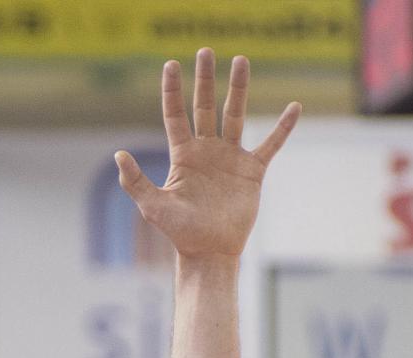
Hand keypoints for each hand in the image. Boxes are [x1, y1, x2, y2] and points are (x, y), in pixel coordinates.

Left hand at [114, 50, 299, 260]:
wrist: (210, 252)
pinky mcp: (252, 171)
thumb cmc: (180, 232)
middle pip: (205, 106)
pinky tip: (295, 106)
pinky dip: (283, 127)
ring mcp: (230, 158)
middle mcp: (206, 151)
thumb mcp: (153, 206)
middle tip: (207, 51)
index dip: (173, 90)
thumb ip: (136, 181)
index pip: (175, 114)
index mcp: (183, 155)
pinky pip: (270, 143)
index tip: (171, 64)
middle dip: (205, 79)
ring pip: (235, 115)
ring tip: (241, 60)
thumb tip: (118, 155)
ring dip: (238, 88)